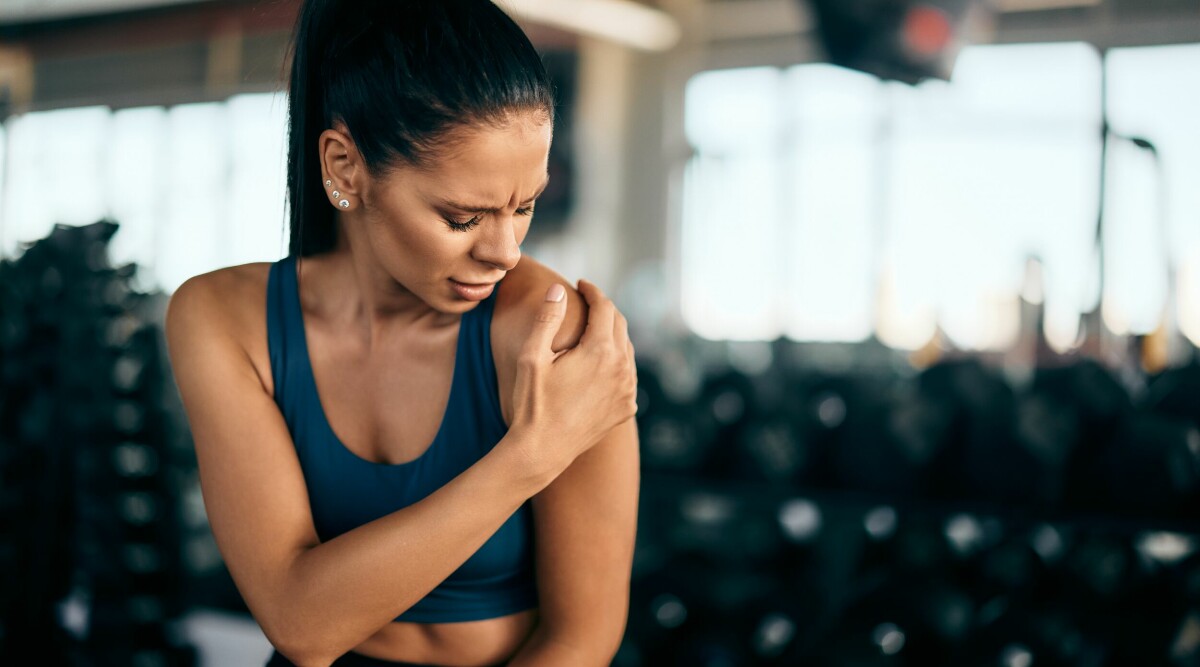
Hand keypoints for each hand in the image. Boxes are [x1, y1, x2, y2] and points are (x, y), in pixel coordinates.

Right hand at [508, 279, 637, 477]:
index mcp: (601, 351)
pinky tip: (601, 362)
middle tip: (587, 302)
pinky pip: (628, 374)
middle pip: (620, 324)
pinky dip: (617, 361)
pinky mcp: (626, 407)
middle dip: (604, 309)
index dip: (593, 291)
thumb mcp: (532, 357)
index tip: (581, 284)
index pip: (604, 307)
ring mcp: (628, 390)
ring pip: (627, 349)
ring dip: (612, 335)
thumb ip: (547, 318)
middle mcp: (622, 368)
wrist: (542, 451)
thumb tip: (559, 289)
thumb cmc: (532, 404)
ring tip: (593, 330)